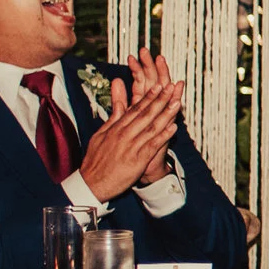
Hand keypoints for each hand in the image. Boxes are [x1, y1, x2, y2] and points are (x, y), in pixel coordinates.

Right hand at [78, 53, 181, 196]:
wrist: (92, 182)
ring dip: (165, 114)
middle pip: (145, 114)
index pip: (135, 109)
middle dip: (160, 100)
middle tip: (171, 87)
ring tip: (177, 103)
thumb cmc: (96, 160)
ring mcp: (131, 146)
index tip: (159, 86)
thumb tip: (119, 103)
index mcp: (116, 128)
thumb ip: (113, 118)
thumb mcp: (100, 135)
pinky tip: (173, 128)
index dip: (149, 96)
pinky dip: (163, 136)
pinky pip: (152, 146)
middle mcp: (124, 134)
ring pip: (151, 127)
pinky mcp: (137, 160)